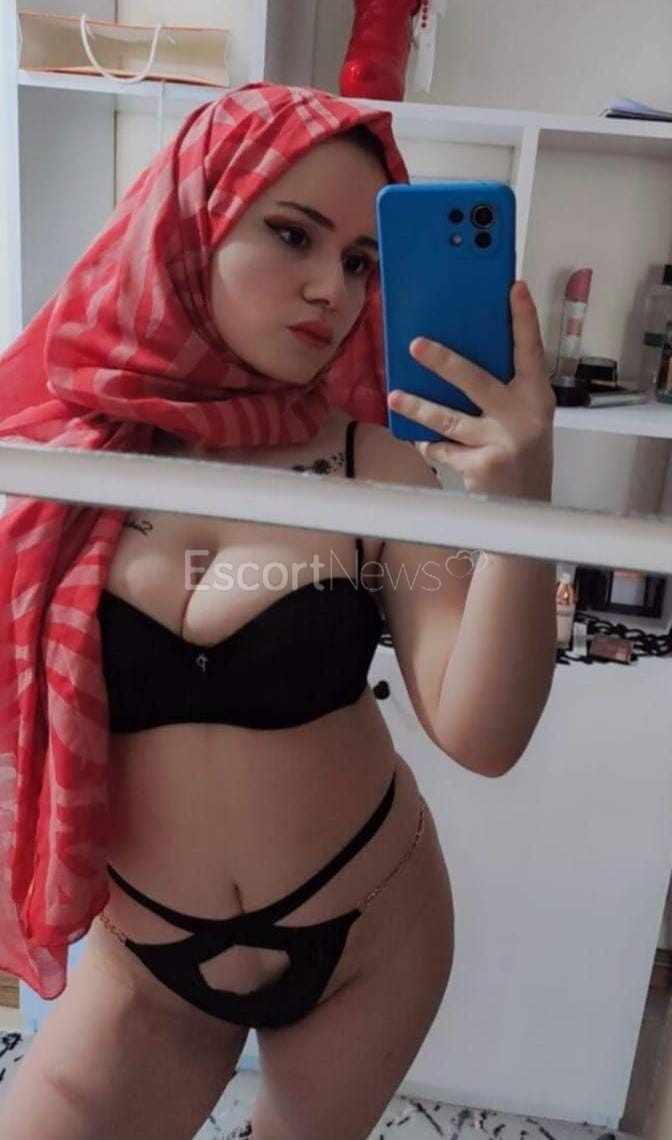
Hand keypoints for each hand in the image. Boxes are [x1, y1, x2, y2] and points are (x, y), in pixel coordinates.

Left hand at [387, 281, 555, 499]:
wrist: (526, 505)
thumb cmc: (520, 452)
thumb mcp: (523, 416)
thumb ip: (501, 390)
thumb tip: (453, 360)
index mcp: (536, 395)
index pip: (531, 350)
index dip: (524, 317)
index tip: (514, 287)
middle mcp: (523, 415)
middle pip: (476, 380)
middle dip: (442, 361)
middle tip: (415, 344)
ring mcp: (502, 441)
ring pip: (448, 419)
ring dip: (418, 407)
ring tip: (396, 397)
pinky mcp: (482, 466)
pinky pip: (444, 449)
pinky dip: (430, 444)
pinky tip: (421, 440)